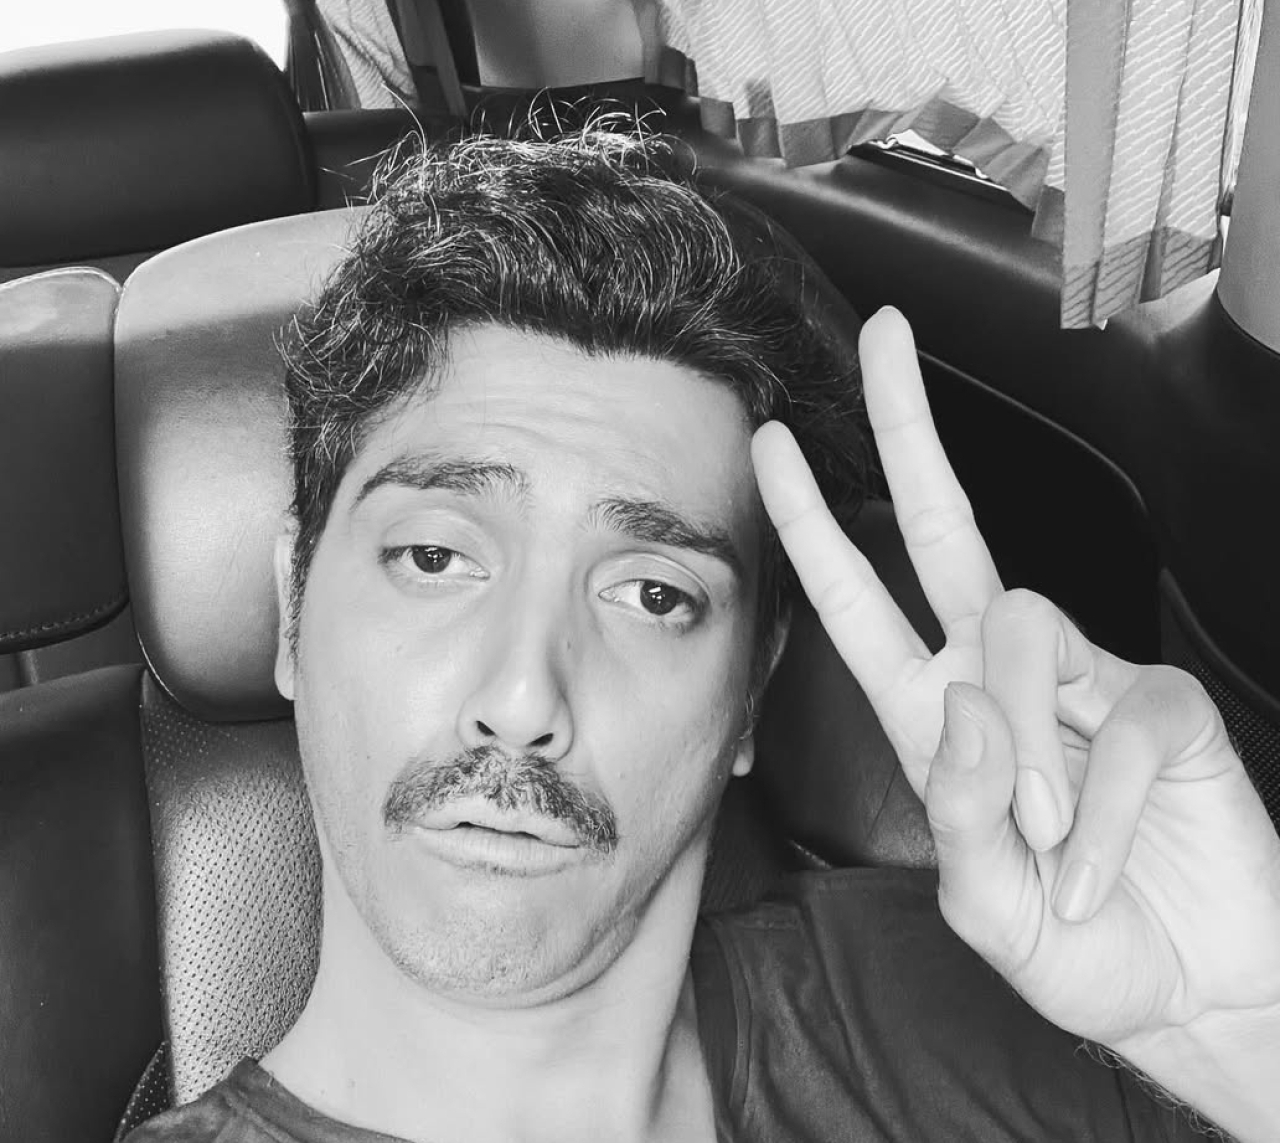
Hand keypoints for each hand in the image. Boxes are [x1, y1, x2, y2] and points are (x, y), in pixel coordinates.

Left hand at [752, 307, 1279, 1131]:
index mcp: (933, 717)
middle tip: (884, 331)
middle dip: (908, 429)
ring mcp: (1087, 680)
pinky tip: (1094, 861)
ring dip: (1019, 750)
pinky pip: (1117, 717)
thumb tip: (957, 699)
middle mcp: (1001, 679)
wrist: (1195, 990)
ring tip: (1042, 842)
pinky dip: (1097, 807)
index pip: (861, 598)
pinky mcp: (1163, 704)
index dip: (813, 522)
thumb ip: (953, 813)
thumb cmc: (1079, 947)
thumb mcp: (984, 907)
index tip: (777, 443)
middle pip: (947, 528)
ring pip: (1017, 630)